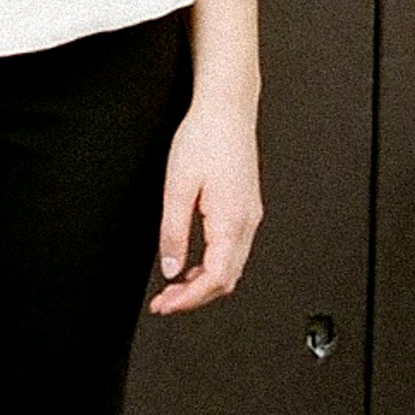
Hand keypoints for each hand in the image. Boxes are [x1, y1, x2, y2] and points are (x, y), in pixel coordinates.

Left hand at [149, 96, 259, 315]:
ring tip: (173, 288)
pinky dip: (211, 266)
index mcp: (232, 220)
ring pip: (231, 268)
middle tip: (164, 303)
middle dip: (195, 298)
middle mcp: (247, 221)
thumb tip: (171, 267)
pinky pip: (232, 250)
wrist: (226, 109)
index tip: (166, 305)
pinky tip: (191, 265)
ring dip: (203, 284)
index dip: (189, 299)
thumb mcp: (177, 186)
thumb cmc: (204, 137)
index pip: (215, 278)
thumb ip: (173, 232)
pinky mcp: (245, 208)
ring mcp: (249, 216)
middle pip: (226, 279)